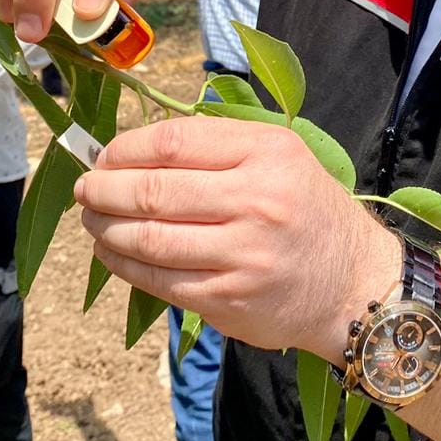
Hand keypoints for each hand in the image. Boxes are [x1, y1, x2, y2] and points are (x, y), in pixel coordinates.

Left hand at [74, 117, 398, 359]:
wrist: (355, 285)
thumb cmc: (308, 211)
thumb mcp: (282, 157)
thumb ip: (219, 146)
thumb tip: (136, 148)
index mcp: (268, 154)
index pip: (175, 141)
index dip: (126, 148)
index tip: (104, 155)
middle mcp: (256, 201)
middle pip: (154, 191)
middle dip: (104, 189)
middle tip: (85, 188)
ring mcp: (242, 255)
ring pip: (149, 239)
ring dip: (105, 228)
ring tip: (92, 219)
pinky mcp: (228, 300)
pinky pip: (159, 280)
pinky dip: (124, 264)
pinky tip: (112, 251)